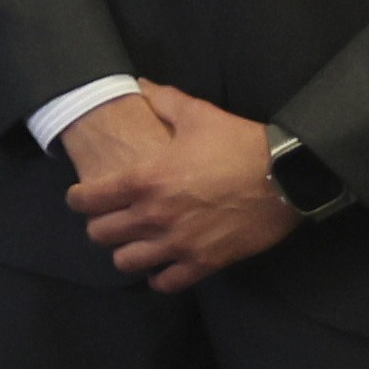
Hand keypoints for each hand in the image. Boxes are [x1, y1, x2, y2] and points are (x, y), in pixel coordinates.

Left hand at [61, 82, 301, 292]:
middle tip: (110, 218)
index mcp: (145, 180)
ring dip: (126, 252)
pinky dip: (159, 278)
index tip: (82, 197)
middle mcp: (154, 216)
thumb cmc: (241, 144)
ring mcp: (178, 243)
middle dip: (99, 226)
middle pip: (100, 234)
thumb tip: (140, 84)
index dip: (78, 198)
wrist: (290, 175)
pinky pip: (167, 283)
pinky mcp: (205, 261)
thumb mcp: (198, 114)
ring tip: (134, 243)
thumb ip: (163, 101)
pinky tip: (161, 267)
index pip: (87, 200)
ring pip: (127, 262)